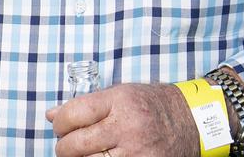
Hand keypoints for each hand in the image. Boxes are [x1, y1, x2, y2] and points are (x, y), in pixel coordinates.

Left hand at [46, 82, 198, 156]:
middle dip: (64, 147)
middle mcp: (128, 127)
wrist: (191, 121)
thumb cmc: (151, 104)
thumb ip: (85, 104)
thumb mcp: (119, 93)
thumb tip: (52, 116)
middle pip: (78, 144)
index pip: (74, 113)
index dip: (60, 123)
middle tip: (65, 145)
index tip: (60, 126)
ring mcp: (137, 152)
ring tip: (80, 154)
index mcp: (119, 102)